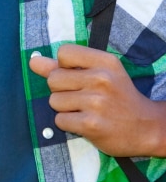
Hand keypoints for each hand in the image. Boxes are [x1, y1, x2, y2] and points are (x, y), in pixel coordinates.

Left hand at [29, 44, 165, 157]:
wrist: (147, 128)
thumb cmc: (117, 97)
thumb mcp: (98, 73)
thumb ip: (63, 66)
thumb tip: (33, 61)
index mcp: (104, 61)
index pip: (63, 53)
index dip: (64, 66)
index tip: (79, 76)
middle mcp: (101, 79)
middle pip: (53, 79)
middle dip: (61, 90)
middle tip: (82, 97)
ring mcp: (96, 102)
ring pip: (54, 101)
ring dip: (64, 108)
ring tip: (85, 111)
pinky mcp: (91, 125)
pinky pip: (59, 120)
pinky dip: (68, 124)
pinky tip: (85, 123)